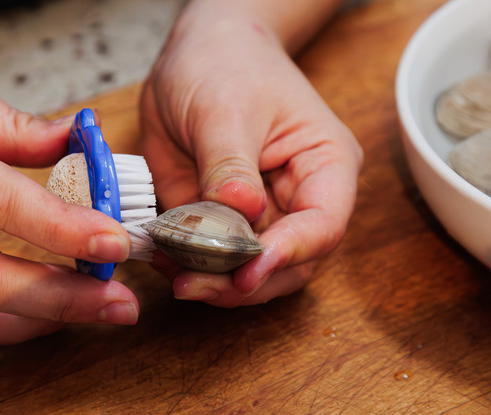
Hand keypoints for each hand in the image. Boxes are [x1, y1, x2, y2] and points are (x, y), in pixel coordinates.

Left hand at [139, 1, 362, 306]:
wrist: (199, 51)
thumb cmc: (226, 63)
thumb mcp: (224, 108)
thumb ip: (230, 164)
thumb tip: (242, 213)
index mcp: (325, 165)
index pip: (322, 224)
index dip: (287, 254)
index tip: (245, 271)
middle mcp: (301, 198)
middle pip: (291, 263)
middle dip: (245, 282)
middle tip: (195, 285)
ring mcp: (263, 215)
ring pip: (254, 273)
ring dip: (216, 284)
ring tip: (175, 278)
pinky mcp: (226, 223)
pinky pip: (215, 260)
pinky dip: (191, 269)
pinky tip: (165, 265)